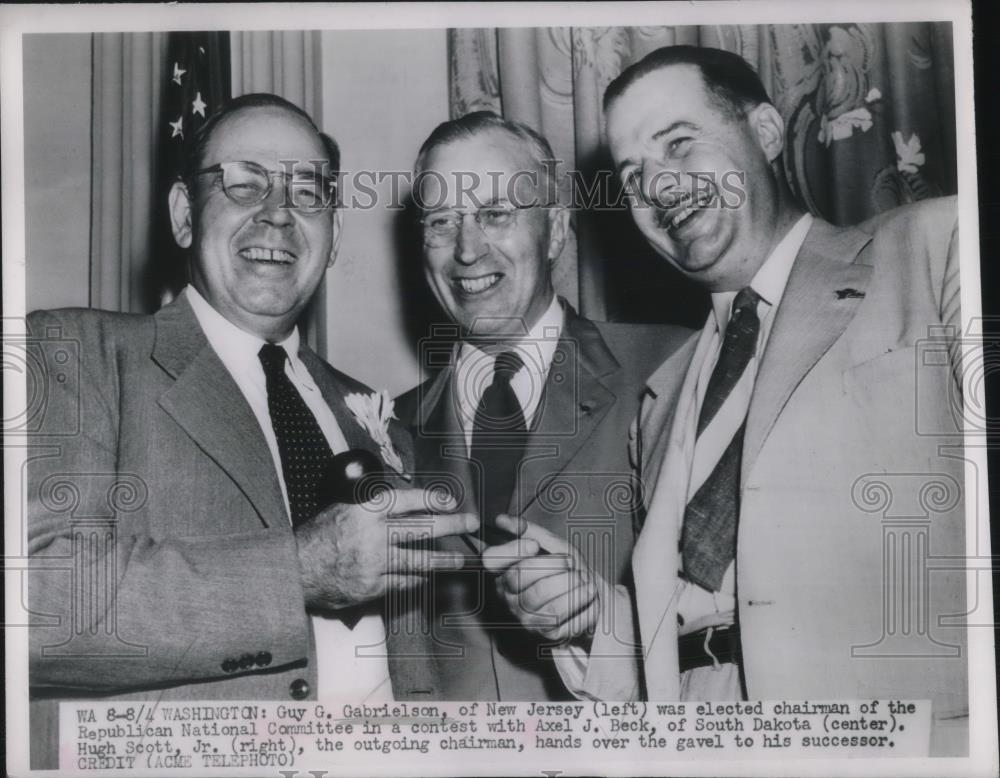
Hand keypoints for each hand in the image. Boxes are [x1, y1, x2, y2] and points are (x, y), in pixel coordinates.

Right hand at [295, 487, 476, 610]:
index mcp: (366, 510)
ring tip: (460, 560)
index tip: (452, 500)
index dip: (435, 500)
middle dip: (451, 525)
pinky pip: (403, 583)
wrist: (296, 568)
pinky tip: (429, 577)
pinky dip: (418, 579)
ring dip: (443, 560)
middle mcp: (373, 534)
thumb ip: (372, 504)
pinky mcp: (372, 586)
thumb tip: (404, 503)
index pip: (409, 500)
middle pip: (421, 528)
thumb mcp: (343, 506)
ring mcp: (374, 562)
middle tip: (469, 524)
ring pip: (418, 560)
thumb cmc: (319, 535)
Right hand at [481, 514, 604, 644]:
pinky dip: (582, 605)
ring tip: (585, 580)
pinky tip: (589, 597)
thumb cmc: (565, 568)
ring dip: (571, 586)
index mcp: (503, 572)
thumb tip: (502, 520)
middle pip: (520, 577)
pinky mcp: (546, 634)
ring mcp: (526, 618)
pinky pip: (563, 617)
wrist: (589, 594)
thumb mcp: (550, 544)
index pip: (491, 559)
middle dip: (551, 565)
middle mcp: (509, 597)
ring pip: (543, 597)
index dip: (511, 550)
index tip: (534, 545)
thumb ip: (529, 530)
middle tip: (571, 562)